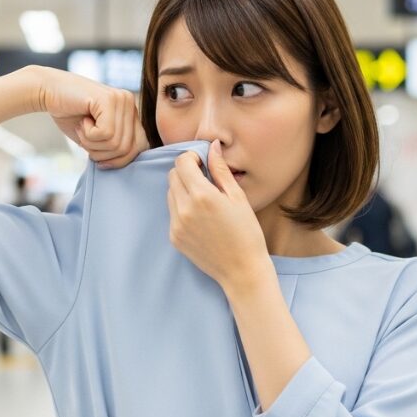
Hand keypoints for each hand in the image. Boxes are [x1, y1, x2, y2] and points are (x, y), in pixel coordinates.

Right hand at [39, 68, 148, 168]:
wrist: (47, 91)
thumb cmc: (70, 115)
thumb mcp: (97, 137)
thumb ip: (115, 147)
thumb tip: (127, 163)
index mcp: (131, 112)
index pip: (140, 146)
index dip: (120, 160)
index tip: (100, 160)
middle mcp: (130, 103)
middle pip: (128, 148)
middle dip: (103, 154)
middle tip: (86, 141)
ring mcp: (121, 99)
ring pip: (116, 143)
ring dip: (93, 144)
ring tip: (82, 129)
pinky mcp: (109, 99)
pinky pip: (105, 134)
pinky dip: (88, 135)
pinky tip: (82, 121)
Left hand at [167, 140, 270, 293]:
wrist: (242, 270)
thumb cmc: (247, 232)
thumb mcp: (238, 197)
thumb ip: (220, 170)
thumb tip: (212, 146)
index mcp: (202, 195)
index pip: (182, 163)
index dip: (191, 158)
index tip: (202, 163)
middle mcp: (185, 209)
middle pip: (172, 176)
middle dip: (186, 172)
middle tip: (204, 180)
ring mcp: (177, 224)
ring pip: (170, 193)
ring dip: (182, 189)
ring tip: (204, 199)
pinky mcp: (174, 237)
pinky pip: (172, 212)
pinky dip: (182, 208)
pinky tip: (201, 217)